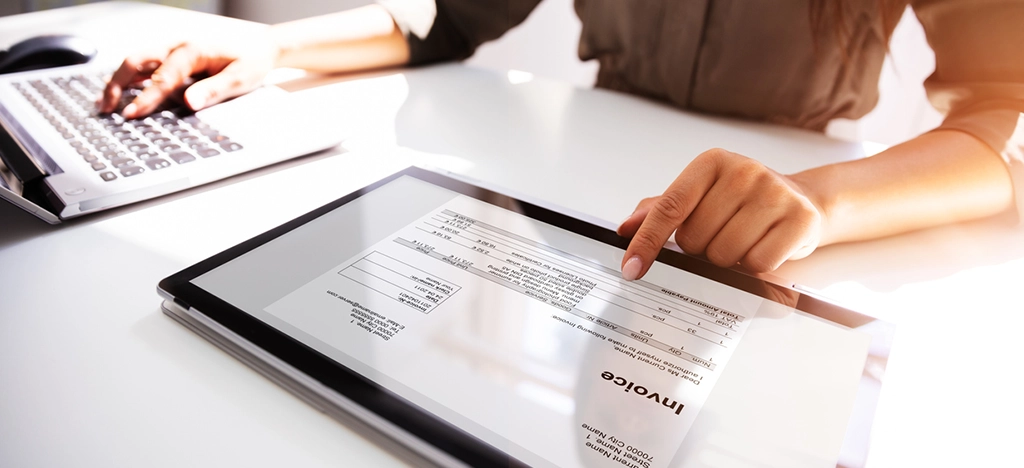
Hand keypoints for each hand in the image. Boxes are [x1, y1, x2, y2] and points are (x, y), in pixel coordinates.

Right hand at [98, 35, 277, 118]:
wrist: (259, 47)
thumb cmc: (250, 61)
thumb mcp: (239, 78)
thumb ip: (213, 90)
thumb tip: (189, 103)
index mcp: (192, 50)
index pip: (162, 77)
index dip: (145, 98)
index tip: (131, 115)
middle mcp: (176, 47)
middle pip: (136, 61)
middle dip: (117, 84)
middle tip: (106, 109)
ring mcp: (172, 51)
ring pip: (135, 62)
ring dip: (117, 81)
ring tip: (104, 105)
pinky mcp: (172, 59)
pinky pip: (145, 67)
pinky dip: (129, 80)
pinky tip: (119, 95)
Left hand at [617, 148, 826, 278]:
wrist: (801, 199)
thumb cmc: (742, 200)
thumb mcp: (701, 196)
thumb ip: (660, 210)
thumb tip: (626, 227)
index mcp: (711, 162)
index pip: (669, 207)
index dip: (647, 241)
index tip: (631, 267)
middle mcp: (744, 171)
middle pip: (695, 238)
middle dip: (700, 247)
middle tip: (720, 234)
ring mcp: (775, 193)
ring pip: (724, 254)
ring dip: (727, 258)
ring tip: (742, 239)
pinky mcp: (800, 219)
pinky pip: (757, 264)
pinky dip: (754, 265)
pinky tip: (763, 245)